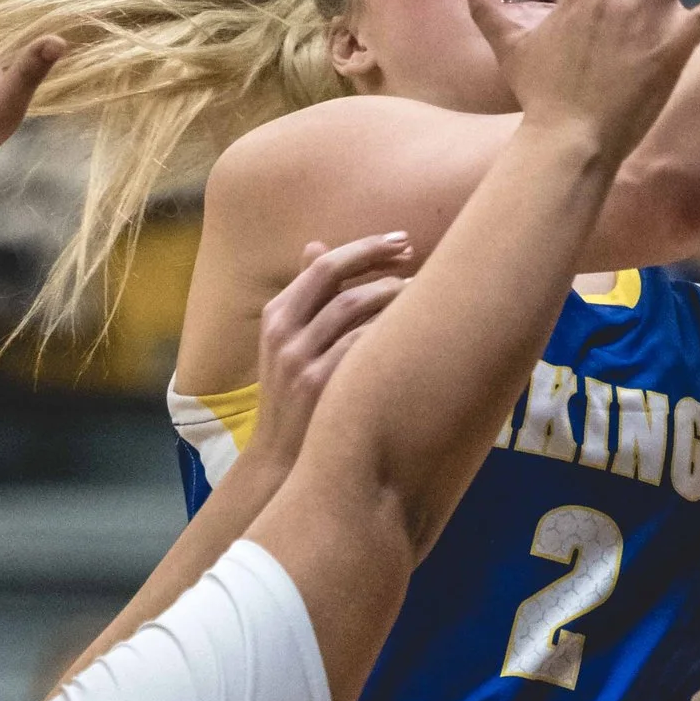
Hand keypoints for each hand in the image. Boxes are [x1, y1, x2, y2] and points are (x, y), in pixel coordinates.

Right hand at [252, 232, 414, 465]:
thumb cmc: (294, 397)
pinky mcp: (319, 386)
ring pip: (353, 309)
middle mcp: (284, 333)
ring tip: (423, 290)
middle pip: (340, 281)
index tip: (400, 241)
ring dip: (392, 294)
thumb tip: (317, 245)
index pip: (323, 267)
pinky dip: (389, 330)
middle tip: (418, 254)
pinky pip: (362, 345)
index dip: (364, 248)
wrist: (281, 459)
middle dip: (382, 262)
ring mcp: (300, 360)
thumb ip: (305, 297)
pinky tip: (414, 327)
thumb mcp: (288, 343)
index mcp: (276, 315)